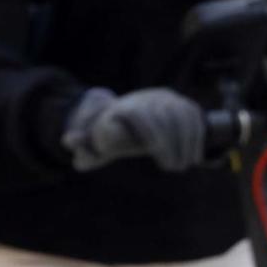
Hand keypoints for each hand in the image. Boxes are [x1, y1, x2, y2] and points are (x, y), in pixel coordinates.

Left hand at [65, 87, 205, 171]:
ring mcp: (168, 99)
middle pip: (166, 116)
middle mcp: (148, 98)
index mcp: (125, 107)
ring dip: (187, 144)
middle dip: (172, 144)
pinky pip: (195, 117)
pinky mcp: (183, 104)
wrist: (131, 118)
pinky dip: (197, 138)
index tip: (153, 151)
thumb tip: (68, 140)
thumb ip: (85, 148)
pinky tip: (195, 157)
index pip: (141, 113)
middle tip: (172, 168)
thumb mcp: (97, 145)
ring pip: (183, 116)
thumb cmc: (113, 138)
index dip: (150, 131)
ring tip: (184, 165)